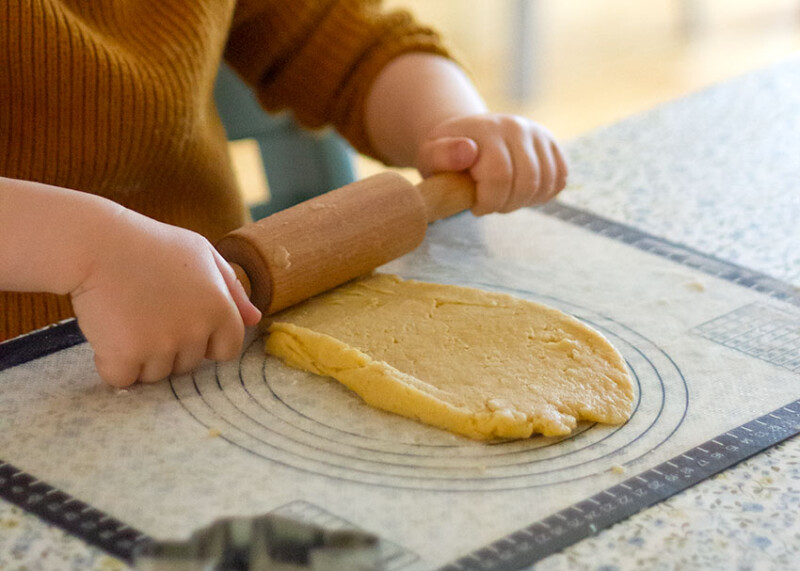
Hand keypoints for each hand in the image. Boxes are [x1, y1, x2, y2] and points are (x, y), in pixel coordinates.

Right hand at [70, 208, 260, 386]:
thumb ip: (231, 288)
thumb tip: (254, 318)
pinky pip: (123, 378)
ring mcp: (161, 345)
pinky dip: (112, 364)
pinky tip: (109, 334)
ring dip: (141, 357)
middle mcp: (195, 330)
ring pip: (156, 374)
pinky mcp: (126, 355)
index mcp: (219, 308)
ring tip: (128, 318)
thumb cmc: (151, 245)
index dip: (206, 341)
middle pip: (188, 364)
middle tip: (148, 313)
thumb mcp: (202, 254)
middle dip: (170, 347)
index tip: (183, 325)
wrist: (97, 243)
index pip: (227, 349)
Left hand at [415, 113, 567, 214]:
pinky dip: (542, 195)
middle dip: (506, 204)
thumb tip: (468, 151)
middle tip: (489, 203)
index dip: (488, 202)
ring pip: (546, 183)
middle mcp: (518, 126)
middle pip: (527, 182)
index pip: (499, 176)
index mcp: (487, 128)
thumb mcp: (430, 155)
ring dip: (524, 201)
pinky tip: (520, 192)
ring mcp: (538, 134)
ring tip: (503, 197)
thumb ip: (440, 155)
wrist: (468, 137)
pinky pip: (559, 180)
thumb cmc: (446, 155)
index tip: (475, 205)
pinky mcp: (552, 146)